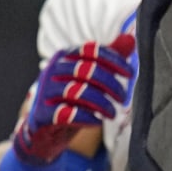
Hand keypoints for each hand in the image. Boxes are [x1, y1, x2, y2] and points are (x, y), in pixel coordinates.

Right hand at [12, 32, 134, 163]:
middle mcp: (51, 71)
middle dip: (109, 83)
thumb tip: (130, 38)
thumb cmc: (69, 101)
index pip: (89, 50)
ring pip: (77, 92)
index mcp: (63, 58)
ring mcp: (44, 93)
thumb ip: (106, 60)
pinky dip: (86, 118)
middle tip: (122, 97)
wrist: (42, 132)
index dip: (112, 59)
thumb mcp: (86, 79)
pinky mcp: (42, 115)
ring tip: (112, 113)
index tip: (129, 72)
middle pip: (85, 69)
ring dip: (101, 103)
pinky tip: (97, 121)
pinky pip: (66, 114)